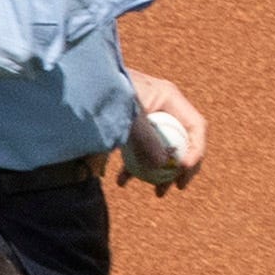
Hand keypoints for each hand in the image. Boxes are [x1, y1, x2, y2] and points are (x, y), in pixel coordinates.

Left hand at [117, 69, 207, 195]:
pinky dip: (134, 166)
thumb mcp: (129, 116)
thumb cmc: (106, 92)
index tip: (184, 169)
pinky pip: (140, 149)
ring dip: (162, 173)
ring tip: (158, 193)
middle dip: (184, 167)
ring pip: (164, 149)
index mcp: (169, 98)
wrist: (78, 80)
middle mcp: (163, 107)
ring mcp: (147, 117)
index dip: (197, 149)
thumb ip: (146, 139)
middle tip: (179, 186)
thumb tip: (162, 166)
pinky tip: (121, 182)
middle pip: (184, 140)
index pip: (196, 126)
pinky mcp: (130, 126)